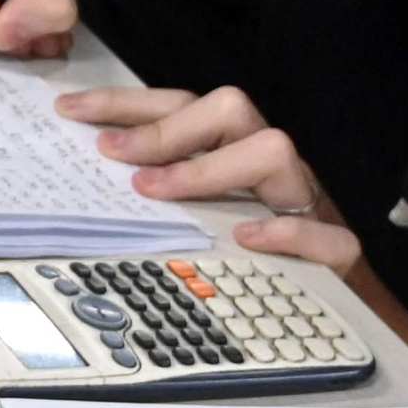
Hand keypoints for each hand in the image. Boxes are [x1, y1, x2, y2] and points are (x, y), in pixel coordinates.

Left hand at [55, 85, 359, 269]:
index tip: (69, 110)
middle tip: (110, 153)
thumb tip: (84, 174)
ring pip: (276, 151)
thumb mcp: (196, 213)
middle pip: (229, 109)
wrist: (333, 304)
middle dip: (165, 127)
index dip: (125, 103)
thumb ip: (157, 187)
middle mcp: (268, 165)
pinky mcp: (337, 251)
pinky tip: (246, 239)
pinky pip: (327, 233)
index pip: (180, 105)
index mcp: (232, 150)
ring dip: (212, 167)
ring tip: (155, 191)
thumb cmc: (247, 251)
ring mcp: (306, 202)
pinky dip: (287, 233)